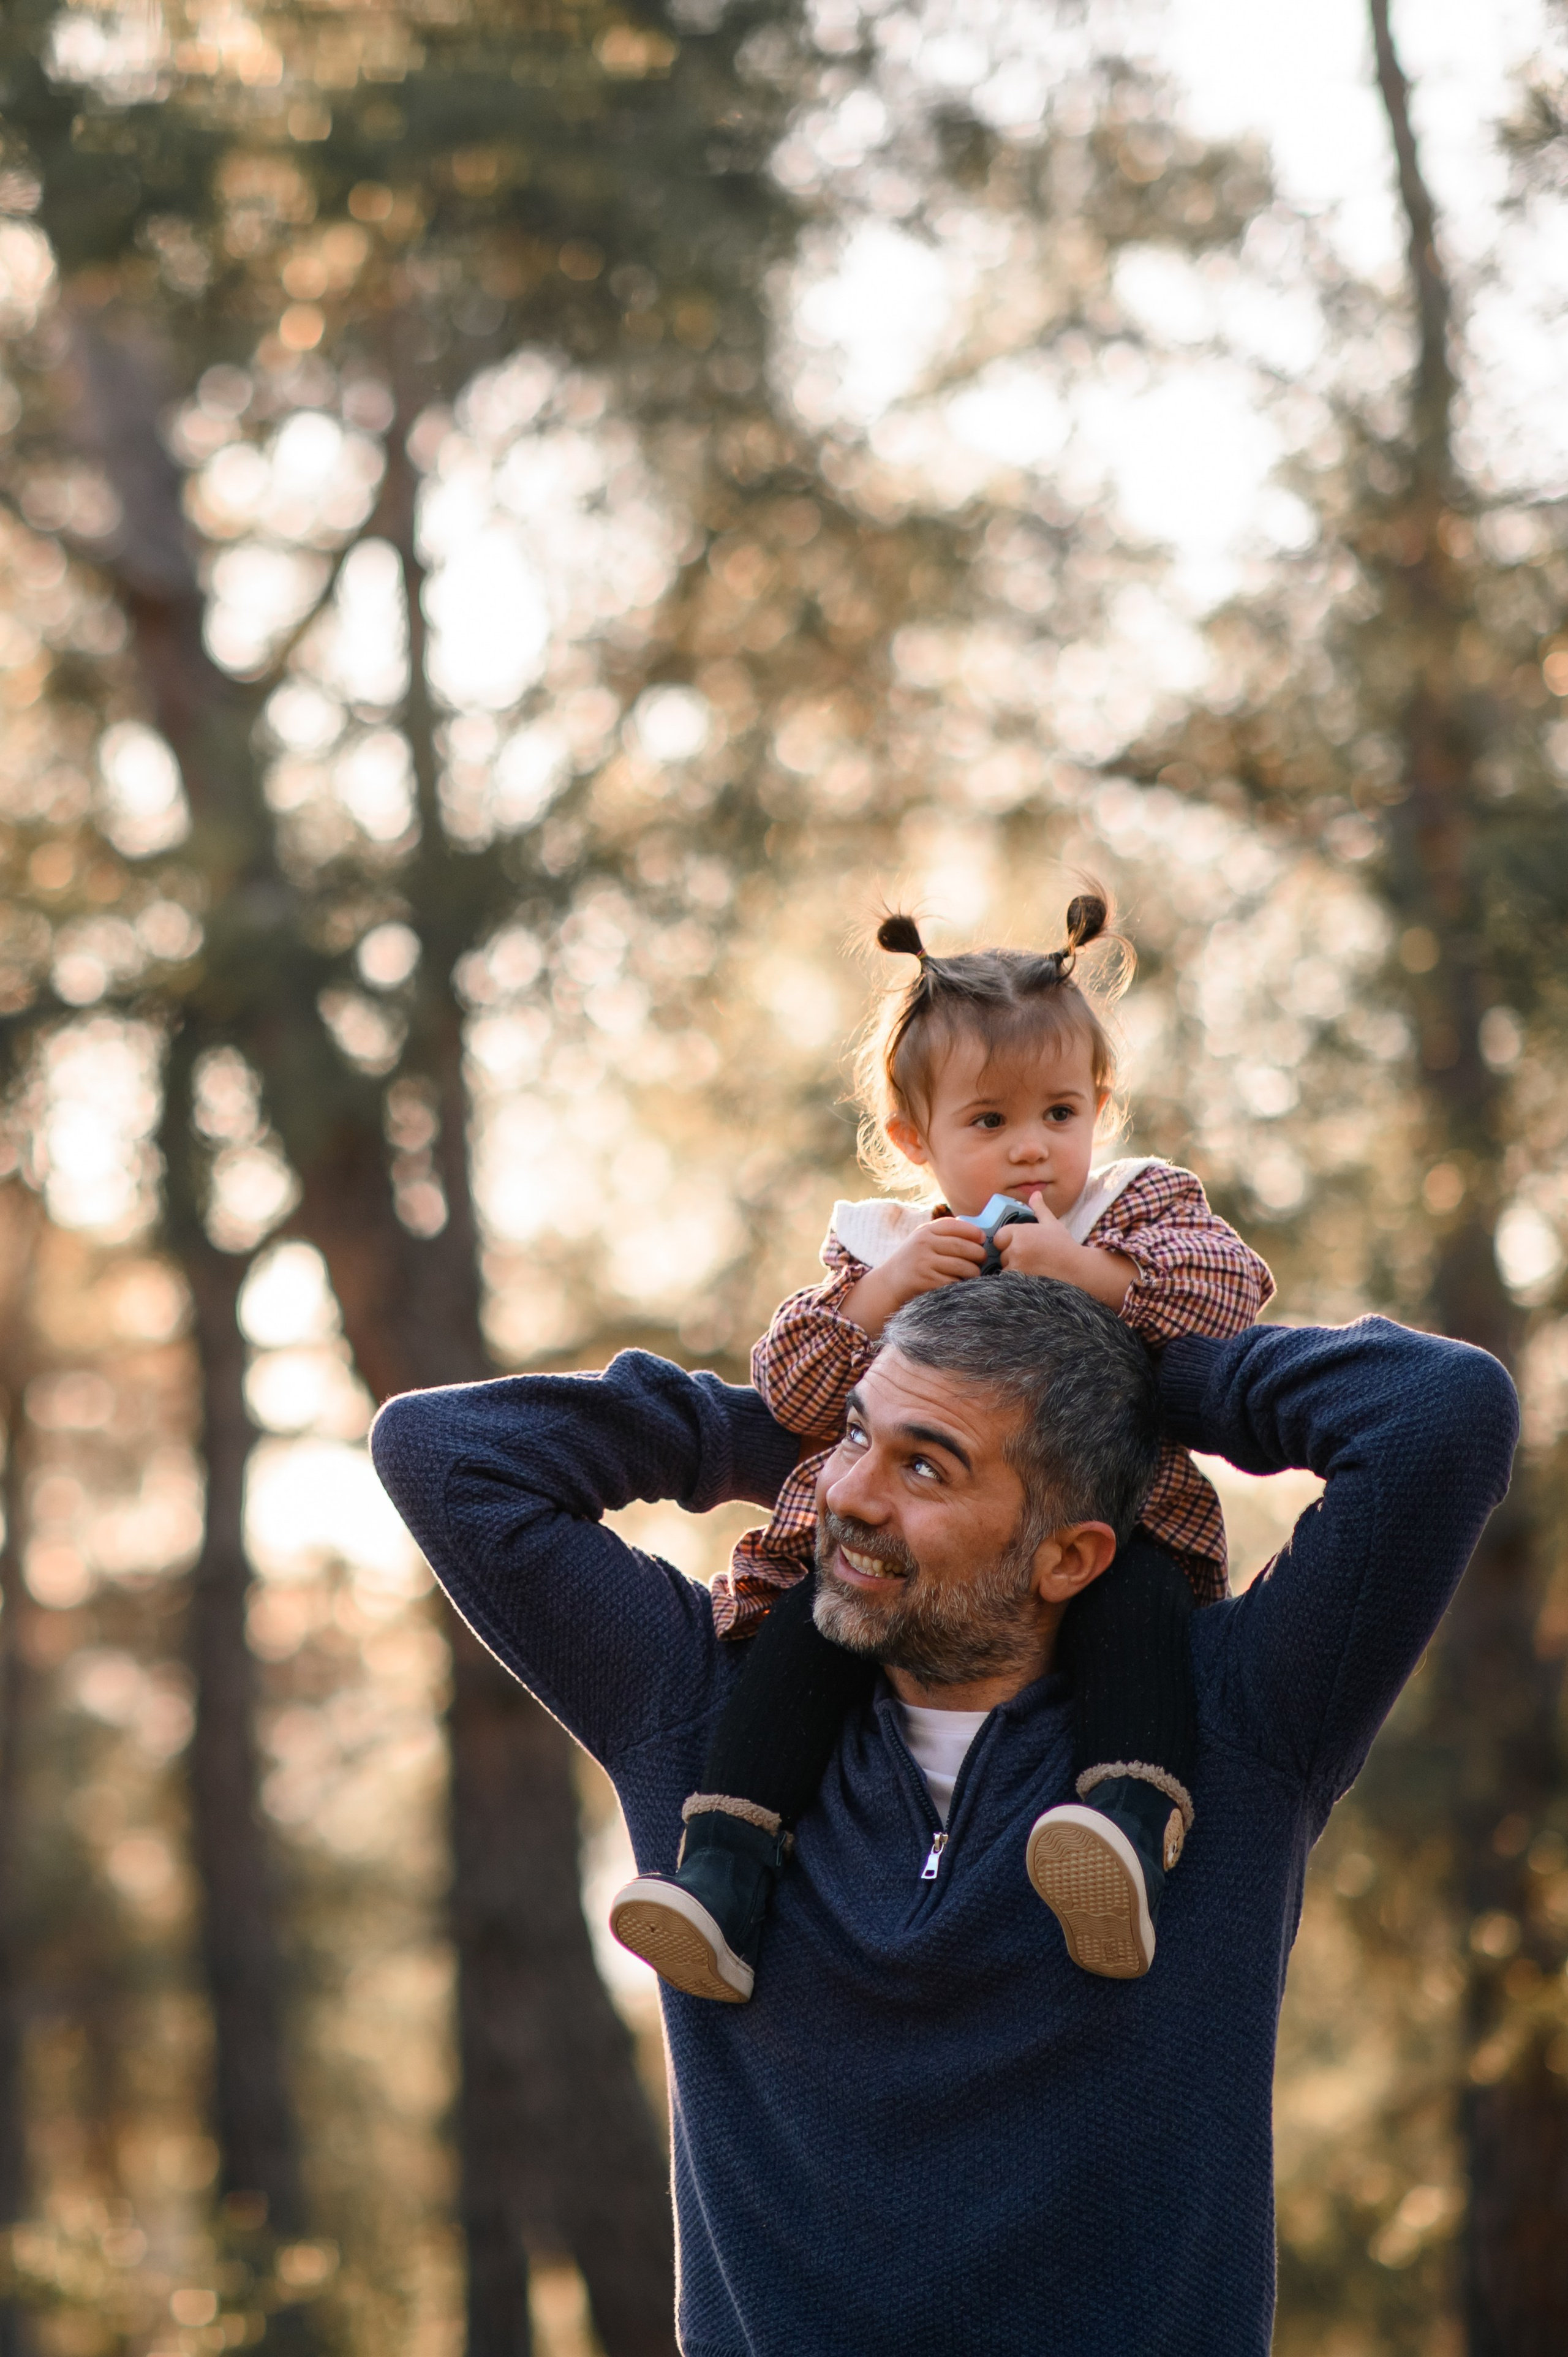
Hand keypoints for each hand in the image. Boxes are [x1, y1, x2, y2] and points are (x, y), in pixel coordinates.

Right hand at [840, 1217, 985, 1337]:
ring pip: (962, 1266)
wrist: (888, 1284)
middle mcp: (923, 1244)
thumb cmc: (913, 1261)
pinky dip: (962, 1284)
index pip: (955, 1226)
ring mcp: (923, 1263)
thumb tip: (977, 1233)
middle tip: (983, 1259)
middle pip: (962, 1246)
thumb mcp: (922, 1240)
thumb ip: (943, 1233)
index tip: (982, 1239)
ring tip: (975, 1273)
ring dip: (974, 1271)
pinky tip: (962, 1284)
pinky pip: (953, 1282)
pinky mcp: (925, 1281)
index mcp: (925, 1231)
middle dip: (978, 1253)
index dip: (973, 1232)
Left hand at [995, 1194, 1080, 1279]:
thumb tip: (1035, 1194)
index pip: (999, 1237)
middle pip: (1002, 1254)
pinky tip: (1031, 1276)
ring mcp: (1017, 1267)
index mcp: (1020, 1233)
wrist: (1078, 1269)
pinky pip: (1009, 1281)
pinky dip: (1016, 1280)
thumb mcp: (1052, 1224)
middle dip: (1011, 1255)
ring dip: (1014, 1268)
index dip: (1007, 1240)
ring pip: (1005, 1268)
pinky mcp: (1019, 1282)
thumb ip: (1040, 1208)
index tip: (1019, 1244)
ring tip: (1032, 1267)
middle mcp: (1015, 1249)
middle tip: (1029, 1256)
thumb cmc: (1064, 1246)